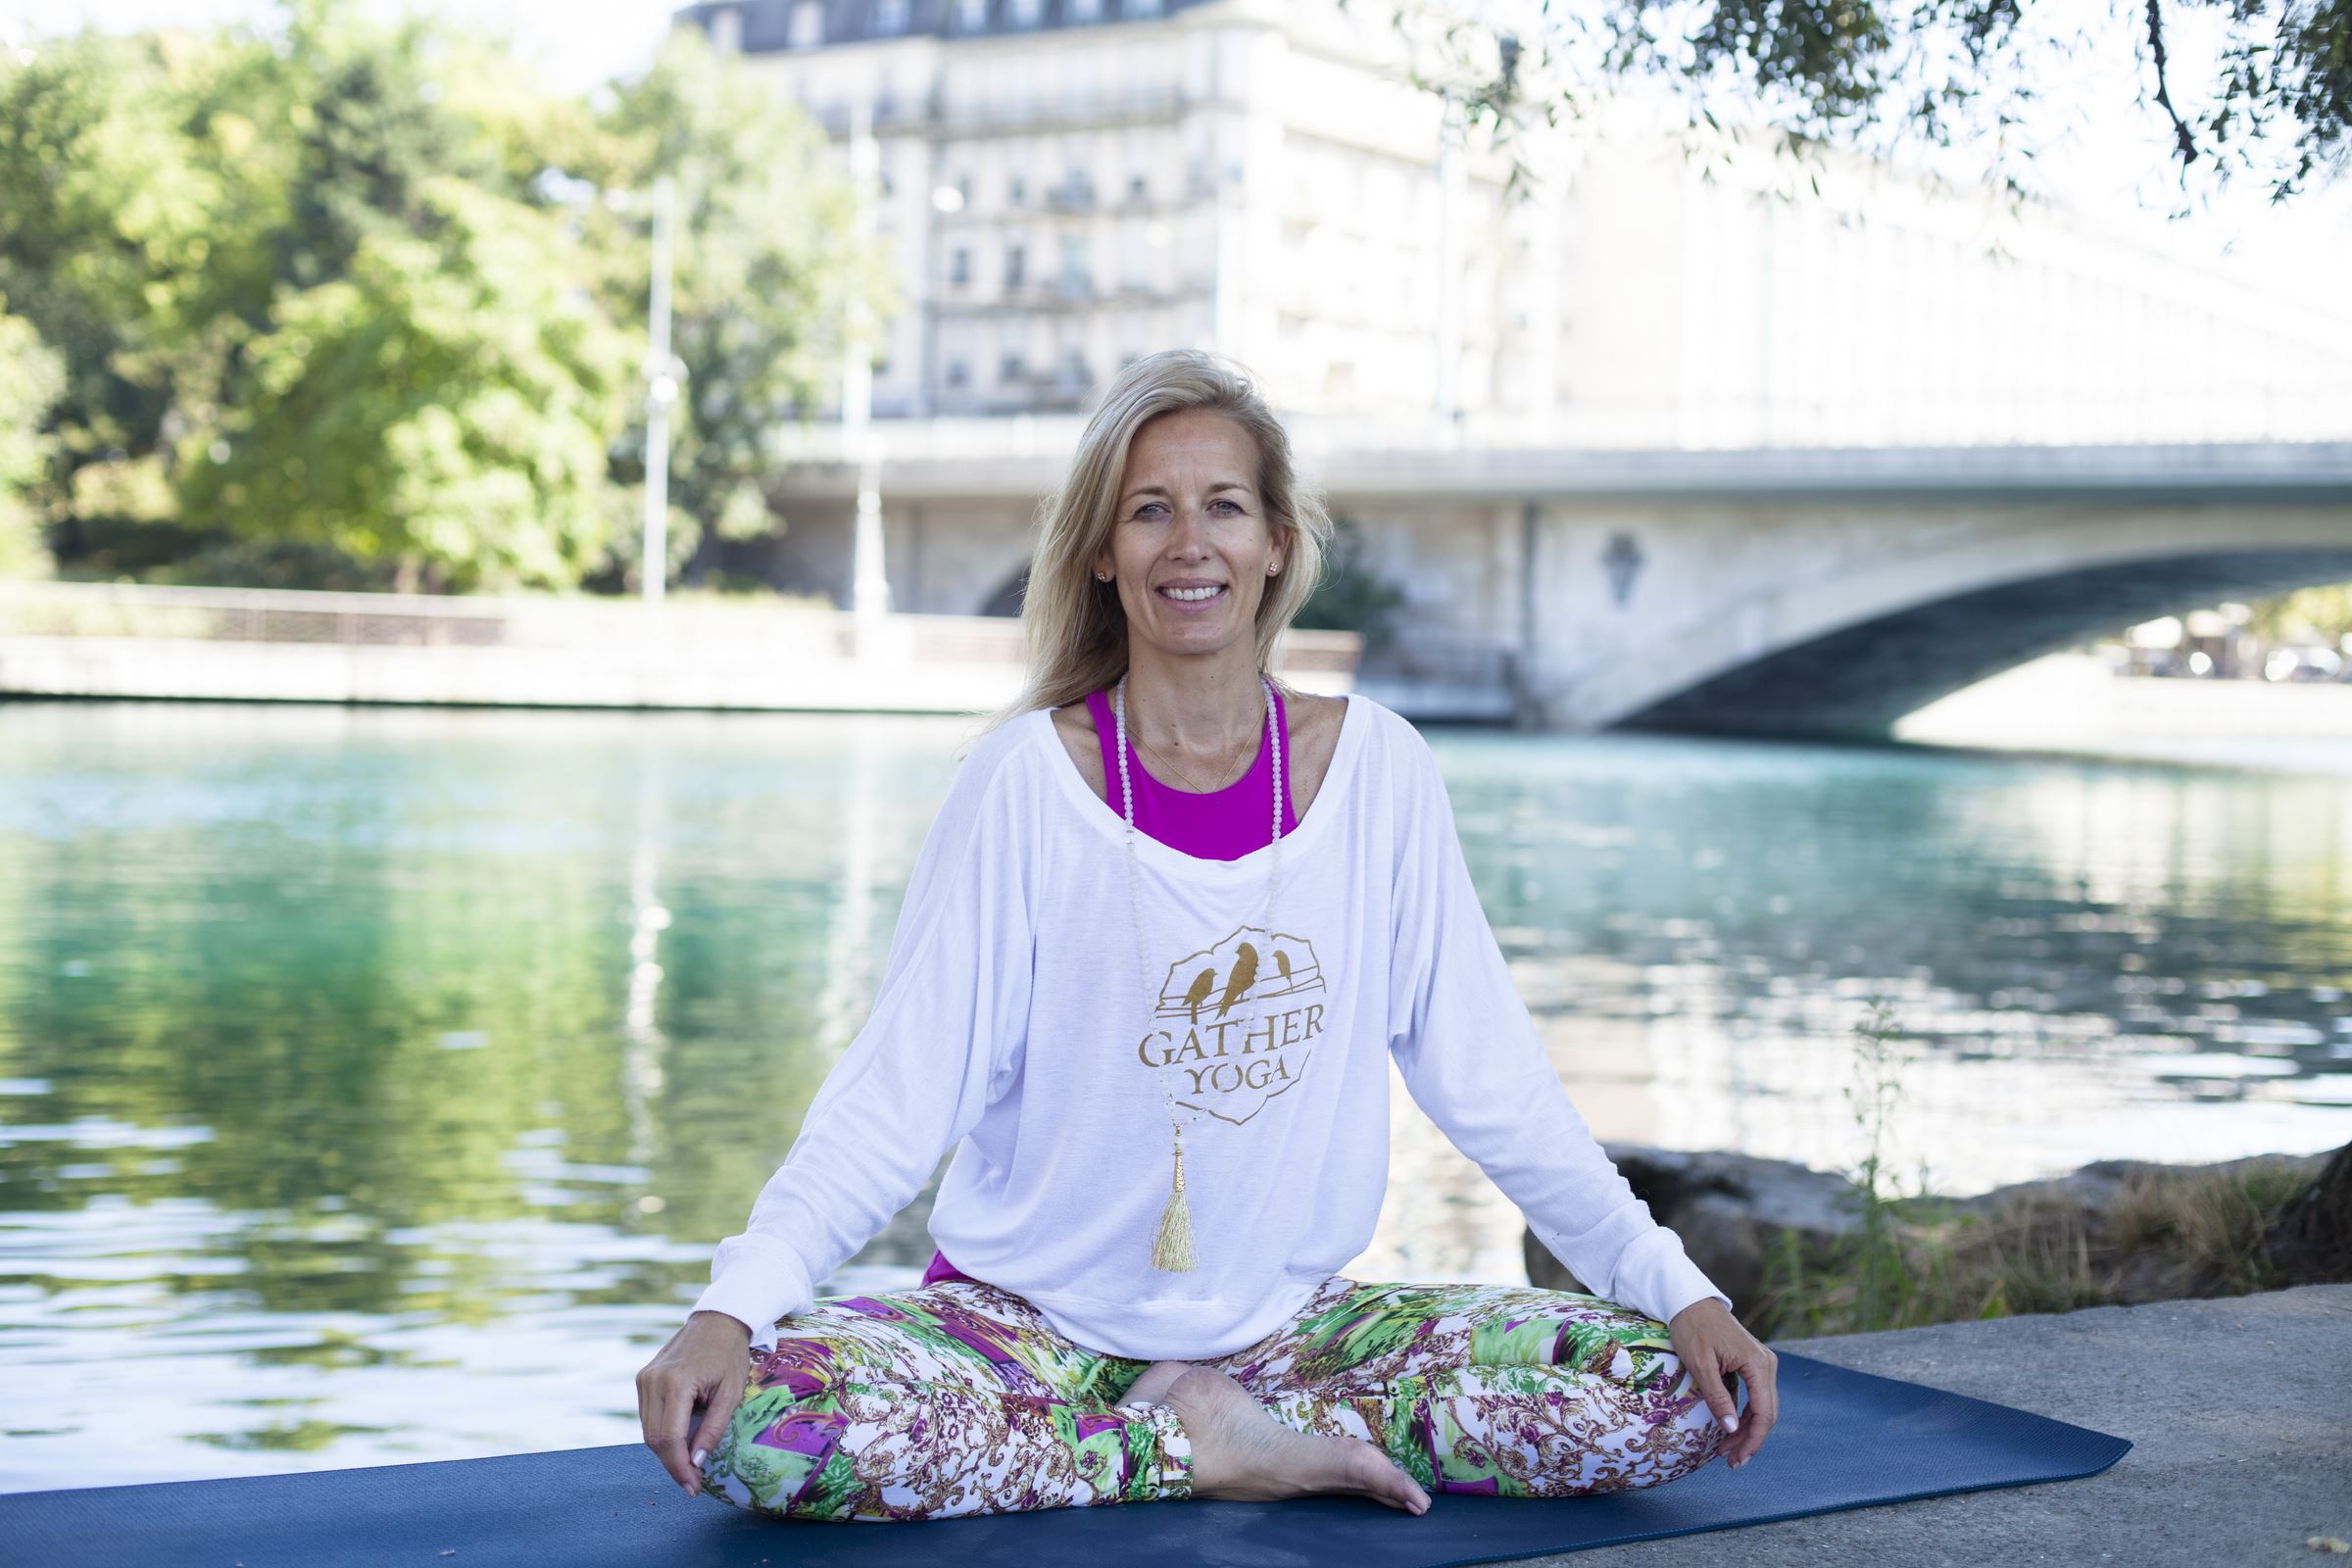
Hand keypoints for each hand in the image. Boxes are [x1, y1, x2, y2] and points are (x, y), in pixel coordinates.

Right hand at [638, 1309, 753, 1496]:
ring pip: (647, 1430)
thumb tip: (695, 1463)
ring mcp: (644, 1378)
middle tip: (692, 1484)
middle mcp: (652, 1381)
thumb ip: (712, 1430)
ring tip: (689, 1466)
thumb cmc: (730, 1355)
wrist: (717, 1320)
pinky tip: (681, 1442)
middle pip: (654, 1439)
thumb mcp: (731, 1394)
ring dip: (666, 1452)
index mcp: (675, 1383)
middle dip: (672, 1465)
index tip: (693, 1487)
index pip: (669, 1439)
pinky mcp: (643, 1378)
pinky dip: (662, 1434)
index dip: (679, 1468)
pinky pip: (648, 1416)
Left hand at [1666, 1296, 1777, 1468]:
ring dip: (1747, 1430)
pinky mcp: (1753, 1364)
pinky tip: (1730, 1428)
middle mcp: (1766, 1364)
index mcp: (1758, 1364)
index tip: (1738, 1459)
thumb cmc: (1692, 1329)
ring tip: (1727, 1451)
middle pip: (1767, 1413)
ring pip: (1762, 1407)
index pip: (1764, 1413)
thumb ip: (1717, 1397)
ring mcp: (1762, 1363)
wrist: (1690, 1301)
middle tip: (1730, 1461)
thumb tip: (1730, 1429)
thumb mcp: (1700, 1365)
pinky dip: (1745, 1414)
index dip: (1752, 1440)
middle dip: (1750, 1440)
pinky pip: (1755, 1396)